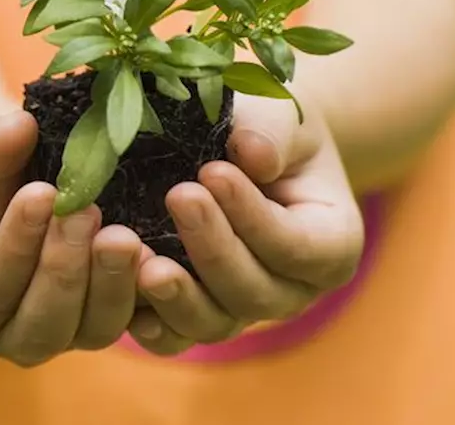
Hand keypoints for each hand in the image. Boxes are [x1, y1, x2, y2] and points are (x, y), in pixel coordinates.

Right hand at [0, 110, 144, 366]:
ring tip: (123, 235)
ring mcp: (64, 339)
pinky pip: (134, 324)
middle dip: (65, 266)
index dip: (15, 244)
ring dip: (110, 283)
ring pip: (92, 329)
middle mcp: (10, 337)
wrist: (19, 201)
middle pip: (41, 322)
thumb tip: (18, 127)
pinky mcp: (107, 326)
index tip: (42, 194)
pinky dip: (147, 295)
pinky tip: (157, 256)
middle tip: (87, 212)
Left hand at [127, 93, 365, 355]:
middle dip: (213, 248)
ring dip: (177, 296)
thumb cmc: (267, 128)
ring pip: (213, 324)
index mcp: (330, 244)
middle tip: (178, 197)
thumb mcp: (282, 116)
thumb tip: (251, 153)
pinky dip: (149, 322)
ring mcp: (239, 310)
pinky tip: (125, 296)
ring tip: (144, 260)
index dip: (254, 216)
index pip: (297, 246)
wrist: (238, 146)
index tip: (213, 172)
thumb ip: (273, 132)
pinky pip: (172, 337)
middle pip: (255, 293)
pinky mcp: (192, 316)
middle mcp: (290, 290)